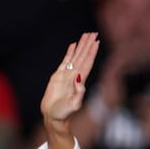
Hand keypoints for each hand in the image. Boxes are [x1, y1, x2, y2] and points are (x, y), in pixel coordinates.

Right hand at [42, 33, 99, 148]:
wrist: (53, 115)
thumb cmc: (64, 113)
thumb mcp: (73, 105)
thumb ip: (78, 93)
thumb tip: (80, 79)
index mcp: (80, 81)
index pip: (87, 63)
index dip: (92, 52)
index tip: (96, 42)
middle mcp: (75, 76)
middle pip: (83, 56)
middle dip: (88, 45)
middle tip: (93, 33)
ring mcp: (67, 75)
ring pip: (75, 56)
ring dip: (81, 46)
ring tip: (85, 35)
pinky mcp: (58, 76)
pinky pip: (65, 61)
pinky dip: (70, 52)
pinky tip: (73, 44)